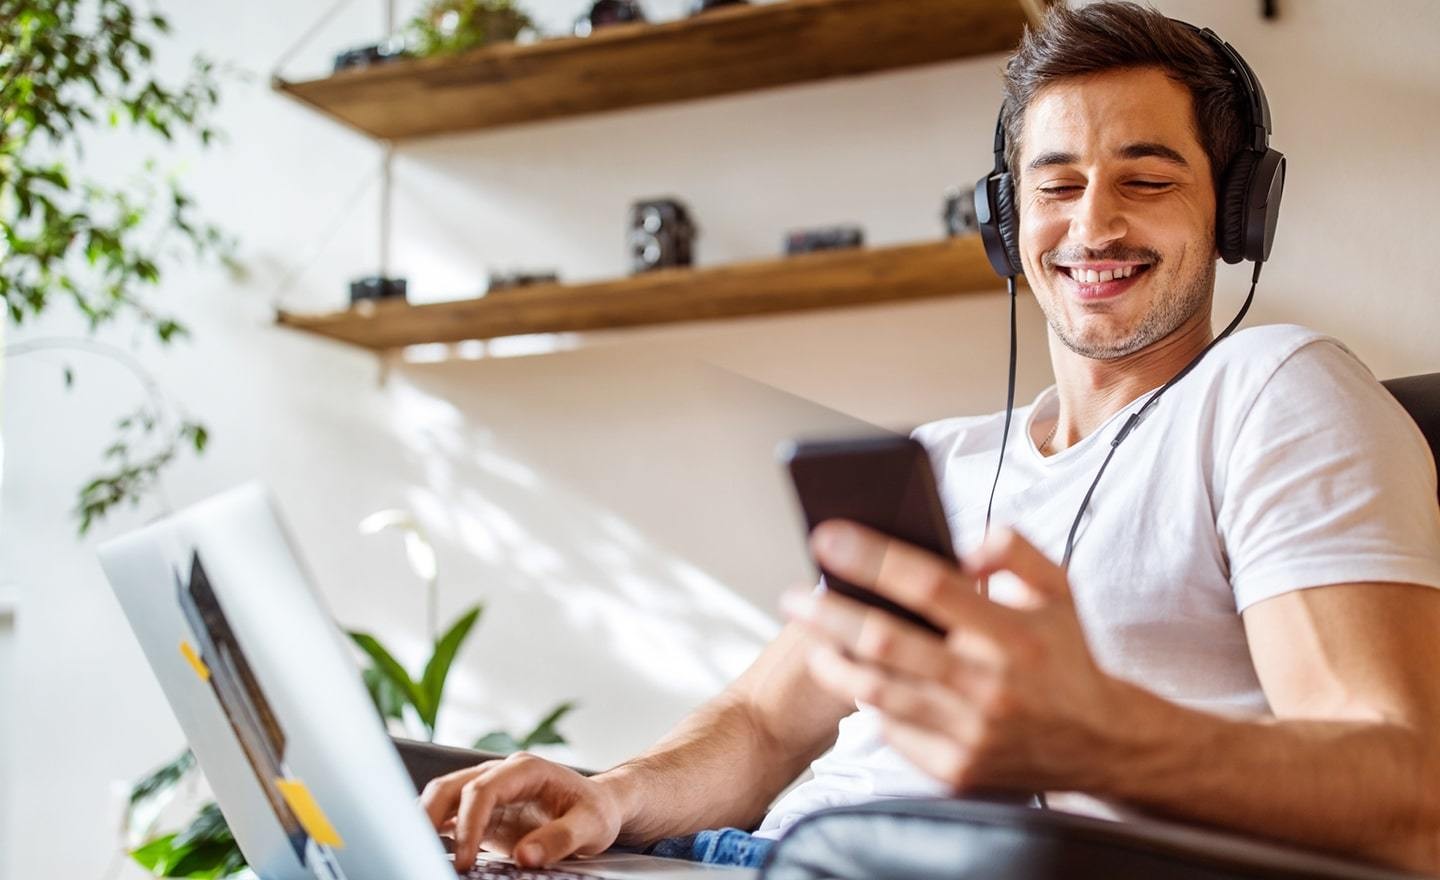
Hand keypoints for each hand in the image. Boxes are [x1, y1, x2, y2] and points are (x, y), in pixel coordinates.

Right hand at [420, 752, 624, 871]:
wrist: (599, 807)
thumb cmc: (596, 811)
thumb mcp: (591, 825)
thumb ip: (560, 839)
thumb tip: (525, 857)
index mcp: (525, 770)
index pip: (483, 790)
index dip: (469, 824)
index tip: (465, 859)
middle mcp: (502, 775)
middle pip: (451, 787)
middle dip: (430, 816)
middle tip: (422, 852)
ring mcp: (490, 792)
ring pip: (444, 798)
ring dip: (426, 822)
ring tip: (418, 852)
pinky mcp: (485, 814)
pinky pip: (451, 817)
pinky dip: (436, 832)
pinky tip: (430, 851)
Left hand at [784, 520, 1132, 794]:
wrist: (1102, 744)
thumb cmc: (1067, 657)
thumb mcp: (1059, 590)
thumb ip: (1015, 551)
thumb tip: (964, 544)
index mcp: (1012, 633)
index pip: (927, 584)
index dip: (871, 558)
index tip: (827, 537)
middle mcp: (989, 684)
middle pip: (886, 641)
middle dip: (829, 613)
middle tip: (793, 595)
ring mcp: (970, 732)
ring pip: (878, 691)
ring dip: (834, 662)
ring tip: (812, 640)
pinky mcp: (956, 769)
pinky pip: (894, 730)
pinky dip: (871, 703)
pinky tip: (856, 680)